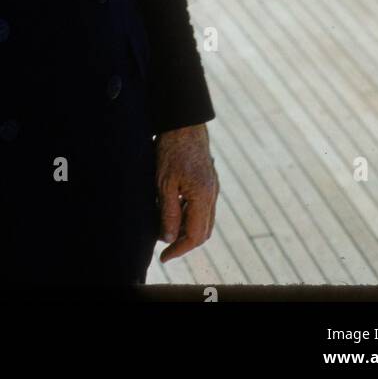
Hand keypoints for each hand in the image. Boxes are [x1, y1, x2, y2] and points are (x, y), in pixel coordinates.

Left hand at [155, 124, 218, 264]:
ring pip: (205, 220)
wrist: (184, 123)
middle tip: (165, 245)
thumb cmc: (172, 150)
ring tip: (166, 227)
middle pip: (203, 232)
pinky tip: (175, 210)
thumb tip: (168, 238)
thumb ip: (168, 213)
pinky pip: (204, 207)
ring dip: (188, 229)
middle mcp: (212, 194)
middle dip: (184, 242)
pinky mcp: (209, 180)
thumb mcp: (164, 183)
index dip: (179, 249)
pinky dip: (191, 215)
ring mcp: (213, 187)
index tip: (164, 256)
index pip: (195, 236)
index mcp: (203, 196)